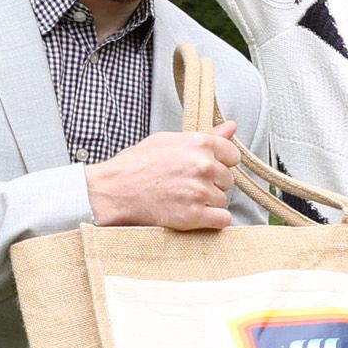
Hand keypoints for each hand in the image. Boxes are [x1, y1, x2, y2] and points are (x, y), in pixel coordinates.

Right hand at [86, 125, 238, 229]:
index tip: (204, 169)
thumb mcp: (169, 141)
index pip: (233, 156)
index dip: (219, 164)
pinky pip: (222, 220)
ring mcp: (200, 191)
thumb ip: (205, 136)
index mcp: (200, 144)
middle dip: (211, 184)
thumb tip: (231, 128)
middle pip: (227, 180)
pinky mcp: (194, 215)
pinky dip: (211, 220)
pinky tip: (193, 214)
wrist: (114, 190)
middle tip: (186, 185)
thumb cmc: (136, 165)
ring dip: (207, 203)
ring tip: (182, 198)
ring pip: (222, 200)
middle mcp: (203, 166)